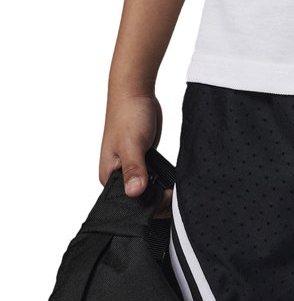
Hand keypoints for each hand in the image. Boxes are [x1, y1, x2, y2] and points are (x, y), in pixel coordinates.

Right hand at [99, 90, 172, 217]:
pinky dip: (163, 180)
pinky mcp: (144, 160)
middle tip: (176, 198)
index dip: (147, 207)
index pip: (127, 204)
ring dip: (161, 191)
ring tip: (177, 193)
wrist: (136, 92)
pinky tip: (174, 183)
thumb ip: (134, 168)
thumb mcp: (131, 143)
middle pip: (139, 199)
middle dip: (157, 201)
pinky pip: (154, 177)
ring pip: (148, 189)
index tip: (167, 203)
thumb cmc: (127, 115)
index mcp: (109, 177)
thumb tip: (135, 191)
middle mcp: (119, 176)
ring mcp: (132, 169)